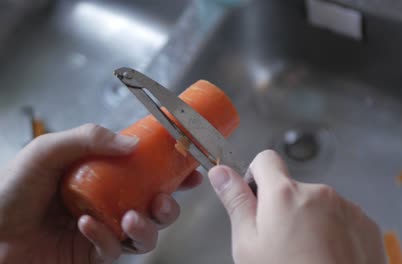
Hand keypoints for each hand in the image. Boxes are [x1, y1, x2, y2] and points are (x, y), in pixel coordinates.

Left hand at [0, 124, 201, 263]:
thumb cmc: (12, 190)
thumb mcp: (48, 150)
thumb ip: (89, 138)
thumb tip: (133, 143)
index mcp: (104, 175)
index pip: (148, 171)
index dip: (173, 171)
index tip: (190, 167)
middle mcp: (109, 202)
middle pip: (155, 205)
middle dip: (169, 206)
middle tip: (164, 199)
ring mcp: (104, 229)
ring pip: (145, 233)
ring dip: (146, 227)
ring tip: (132, 218)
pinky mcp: (94, 253)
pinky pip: (115, 250)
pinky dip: (107, 239)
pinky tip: (88, 227)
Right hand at [208, 150, 384, 263]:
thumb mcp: (248, 246)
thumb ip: (235, 202)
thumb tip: (221, 173)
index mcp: (284, 194)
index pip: (265, 159)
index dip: (256, 177)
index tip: (257, 199)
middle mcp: (318, 193)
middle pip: (293, 187)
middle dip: (284, 206)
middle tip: (280, 242)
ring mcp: (346, 207)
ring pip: (318, 204)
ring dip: (311, 220)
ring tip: (307, 254)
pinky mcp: (366, 224)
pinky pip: (342, 217)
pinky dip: (334, 231)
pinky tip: (327, 256)